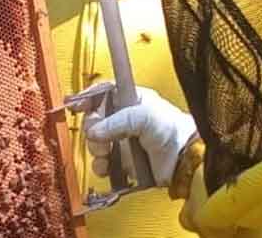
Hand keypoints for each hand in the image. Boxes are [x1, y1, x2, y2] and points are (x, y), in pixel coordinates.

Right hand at [69, 83, 197, 186]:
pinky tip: (106, 166)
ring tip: (106, 152)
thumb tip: (92, 133)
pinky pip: (103, 163)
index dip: (87, 98)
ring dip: (96, 148)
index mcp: (130, 100)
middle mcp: (124, 120)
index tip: (75, 106)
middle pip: (94, 119)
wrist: (186, 160)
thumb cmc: (171, 129)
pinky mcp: (124, 162)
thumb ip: (116, 121)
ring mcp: (123, 141)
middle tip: (98, 135)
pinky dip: (100, 165)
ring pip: (95, 142)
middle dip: (92, 127)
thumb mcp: (143, 115)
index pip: (102, 94)